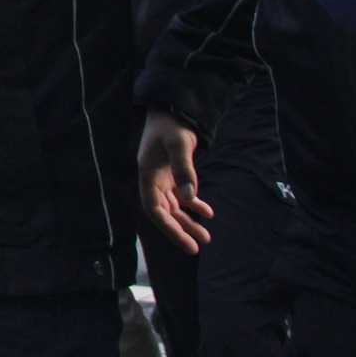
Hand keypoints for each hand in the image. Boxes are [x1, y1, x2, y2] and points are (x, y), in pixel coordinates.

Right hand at [137, 110, 213, 255]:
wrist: (172, 109)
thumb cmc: (172, 125)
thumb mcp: (179, 145)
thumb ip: (184, 170)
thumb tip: (190, 198)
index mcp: (148, 175)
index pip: (154, 209)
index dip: (169, 228)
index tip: (186, 243)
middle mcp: (152, 180)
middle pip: (164, 212)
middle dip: (180, 230)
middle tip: (197, 247)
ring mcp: (162, 178)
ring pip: (174, 207)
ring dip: (188, 221)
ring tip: (206, 236)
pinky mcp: (172, 174)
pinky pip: (181, 196)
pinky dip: (193, 205)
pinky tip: (208, 213)